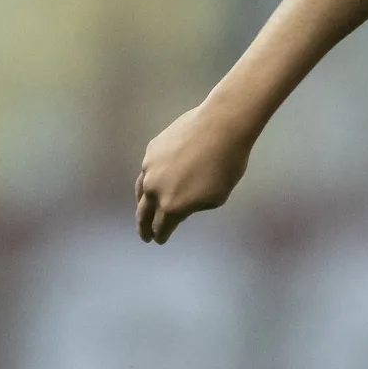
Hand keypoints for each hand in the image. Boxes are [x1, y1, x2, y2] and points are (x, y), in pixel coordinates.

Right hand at [135, 101, 258, 243]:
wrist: (219, 127)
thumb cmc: (226, 165)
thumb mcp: (216, 197)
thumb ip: (194, 206)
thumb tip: (182, 205)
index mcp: (172, 205)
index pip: (162, 226)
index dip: (160, 235)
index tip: (159, 240)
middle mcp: (154, 189)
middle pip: (144, 212)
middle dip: (144, 227)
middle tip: (144, 236)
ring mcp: (149, 168)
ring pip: (141, 190)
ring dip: (142, 204)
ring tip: (143, 212)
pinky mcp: (150, 150)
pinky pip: (147, 171)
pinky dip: (148, 181)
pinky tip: (153, 182)